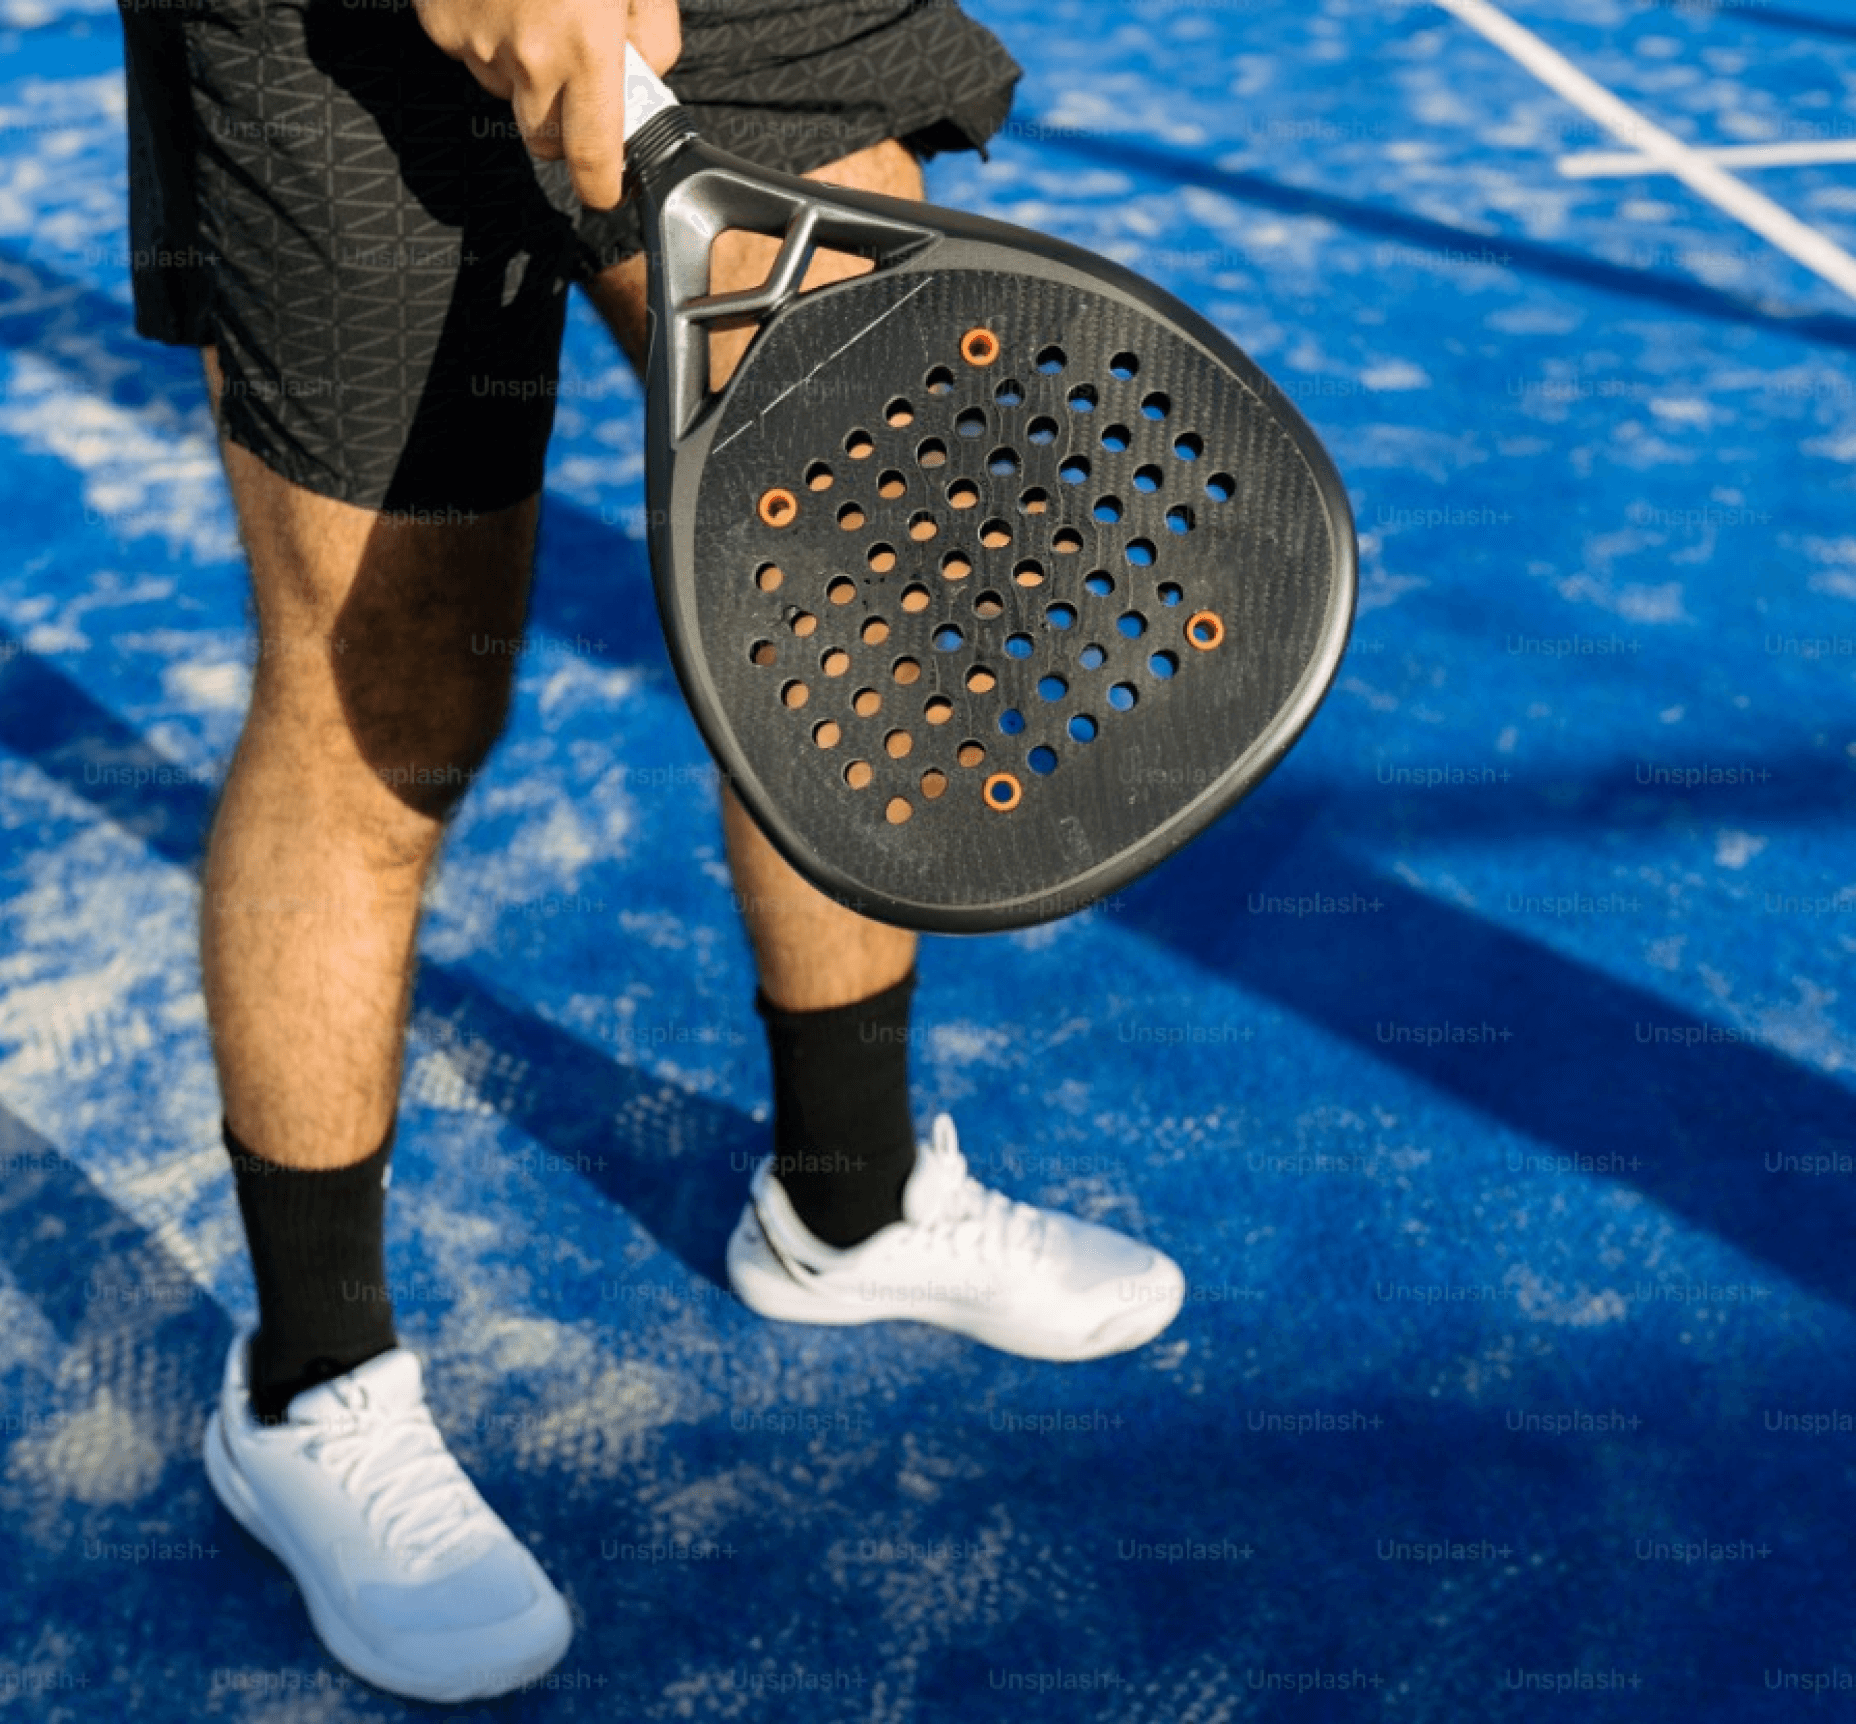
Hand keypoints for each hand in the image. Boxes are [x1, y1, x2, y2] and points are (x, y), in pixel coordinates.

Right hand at [413, 0, 680, 207]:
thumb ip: (652, 36)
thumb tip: (645, 76)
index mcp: (586, 50)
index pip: (592, 158)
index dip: (602, 185)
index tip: (607, 190)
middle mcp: (527, 58)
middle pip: (544, 140)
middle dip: (564, 127)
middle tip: (579, 80)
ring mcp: (474, 42)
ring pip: (506, 92)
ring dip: (525, 71)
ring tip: (536, 7)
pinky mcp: (437, 21)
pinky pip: (468, 51)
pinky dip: (487, 32)